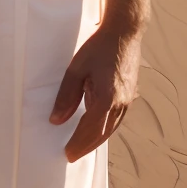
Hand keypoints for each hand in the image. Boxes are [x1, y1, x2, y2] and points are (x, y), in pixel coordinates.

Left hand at [50, 19, 142, 162]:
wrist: (125, 32)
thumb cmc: (99, 47)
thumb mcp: (76, 69)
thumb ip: (66, 96)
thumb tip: (56, 120)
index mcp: (107, 99)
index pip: (90, 130)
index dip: (78, 144)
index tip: (67, 154)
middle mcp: (120, 103)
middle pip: (102, 134)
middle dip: (86, 146)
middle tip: (72, 155)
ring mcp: (127, 100)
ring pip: (111, 128)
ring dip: (96, 140)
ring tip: (82, 147)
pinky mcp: (129, 94)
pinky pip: (117, 119)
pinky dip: (105, 128)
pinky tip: (97, 129)